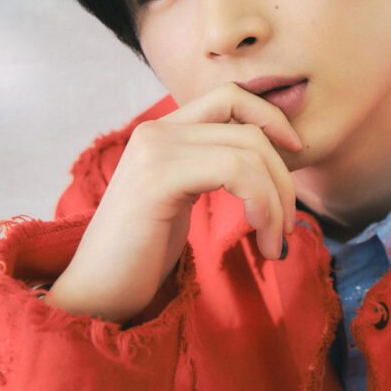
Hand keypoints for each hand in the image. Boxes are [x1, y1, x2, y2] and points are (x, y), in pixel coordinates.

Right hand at [46, 82, 301, 322]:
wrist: (96, 293)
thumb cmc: (143, 253)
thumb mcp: (185, 197)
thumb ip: (216, 168)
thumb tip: (277, 158)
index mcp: (164, 131)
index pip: (231, 96)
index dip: (270, 117)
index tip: (295, 153)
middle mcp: (156, 130)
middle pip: (249, 128)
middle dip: (284, 177)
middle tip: (287, 226)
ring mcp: (154, 149)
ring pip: (249, 150)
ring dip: (277, 199)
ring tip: (275, 242)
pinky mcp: (158, 177)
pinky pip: (235, 170)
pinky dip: (262, 204)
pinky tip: (262, 239)